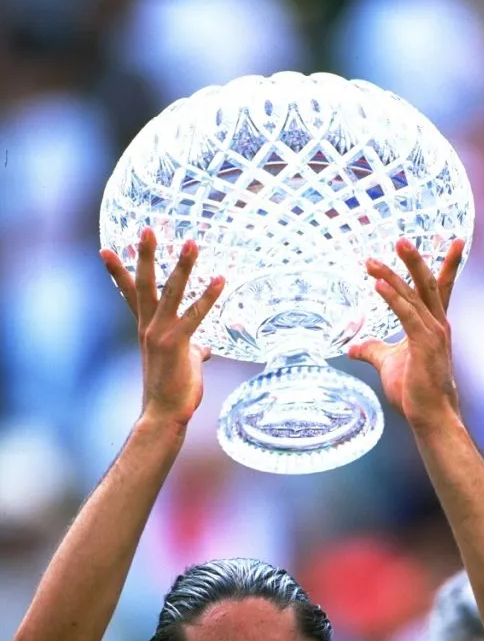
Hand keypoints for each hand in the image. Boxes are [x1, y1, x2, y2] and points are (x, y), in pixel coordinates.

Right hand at [100, 229, 224, 427]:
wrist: (165, 413)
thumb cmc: (174, 390)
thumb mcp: (183, 362)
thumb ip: (192, 350)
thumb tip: (205, 348)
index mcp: (146, 329)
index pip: (129, 295)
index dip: (118, 272)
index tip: (105, 249)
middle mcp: (148, 327)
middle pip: (144, 284)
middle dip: (145, 255)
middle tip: (146, 227)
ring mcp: (160, 334)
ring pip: (170, 292)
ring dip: (181, 266)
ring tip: (191, 242)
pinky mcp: (176, 344)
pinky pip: (194, 315)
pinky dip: (208, 296)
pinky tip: (220, 279)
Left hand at [349, 238, 463, 432]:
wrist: (431, 416)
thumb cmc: (414, 392)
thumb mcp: (388, 364)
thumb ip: (373, 350)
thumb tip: (353, 347)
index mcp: (434, 326)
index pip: (439, 288)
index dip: (447, 264)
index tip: (454, 240)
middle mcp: (438, 325)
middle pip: (427, 284)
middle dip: (414, 260)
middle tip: (401, 239)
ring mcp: (433, 334)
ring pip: (413, 296)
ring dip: (392, 275)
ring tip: (372, 260)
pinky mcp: (424, 344)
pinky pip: (406, 314)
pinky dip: (392, 297)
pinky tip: (376, 284)